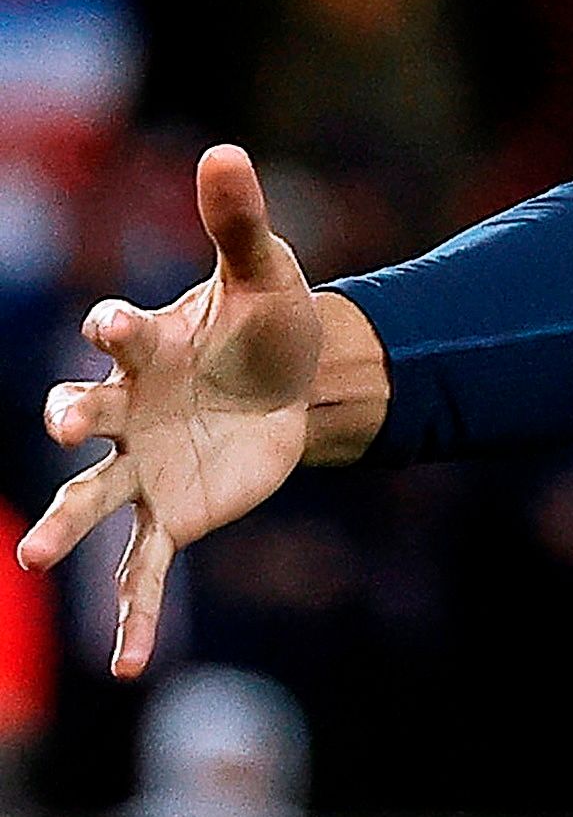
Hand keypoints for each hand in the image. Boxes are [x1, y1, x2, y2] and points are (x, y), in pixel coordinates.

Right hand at [15, 146, 364, 675]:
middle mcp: (128, 412)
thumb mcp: (263, 272)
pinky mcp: (171, 515)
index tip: (117, 324)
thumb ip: (237, 219)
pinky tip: (126, 669)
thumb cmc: (265, 324)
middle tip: (64, 423)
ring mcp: (143, 469)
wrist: (294, 384)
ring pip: (91, 501)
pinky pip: (144, 572)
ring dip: (63, 528)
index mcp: (147, 350)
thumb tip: (227, 147)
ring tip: (33, 560)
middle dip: (70, 416)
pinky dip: (134, 618)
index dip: (117, 329)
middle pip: (83, 416)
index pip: (120, 336)